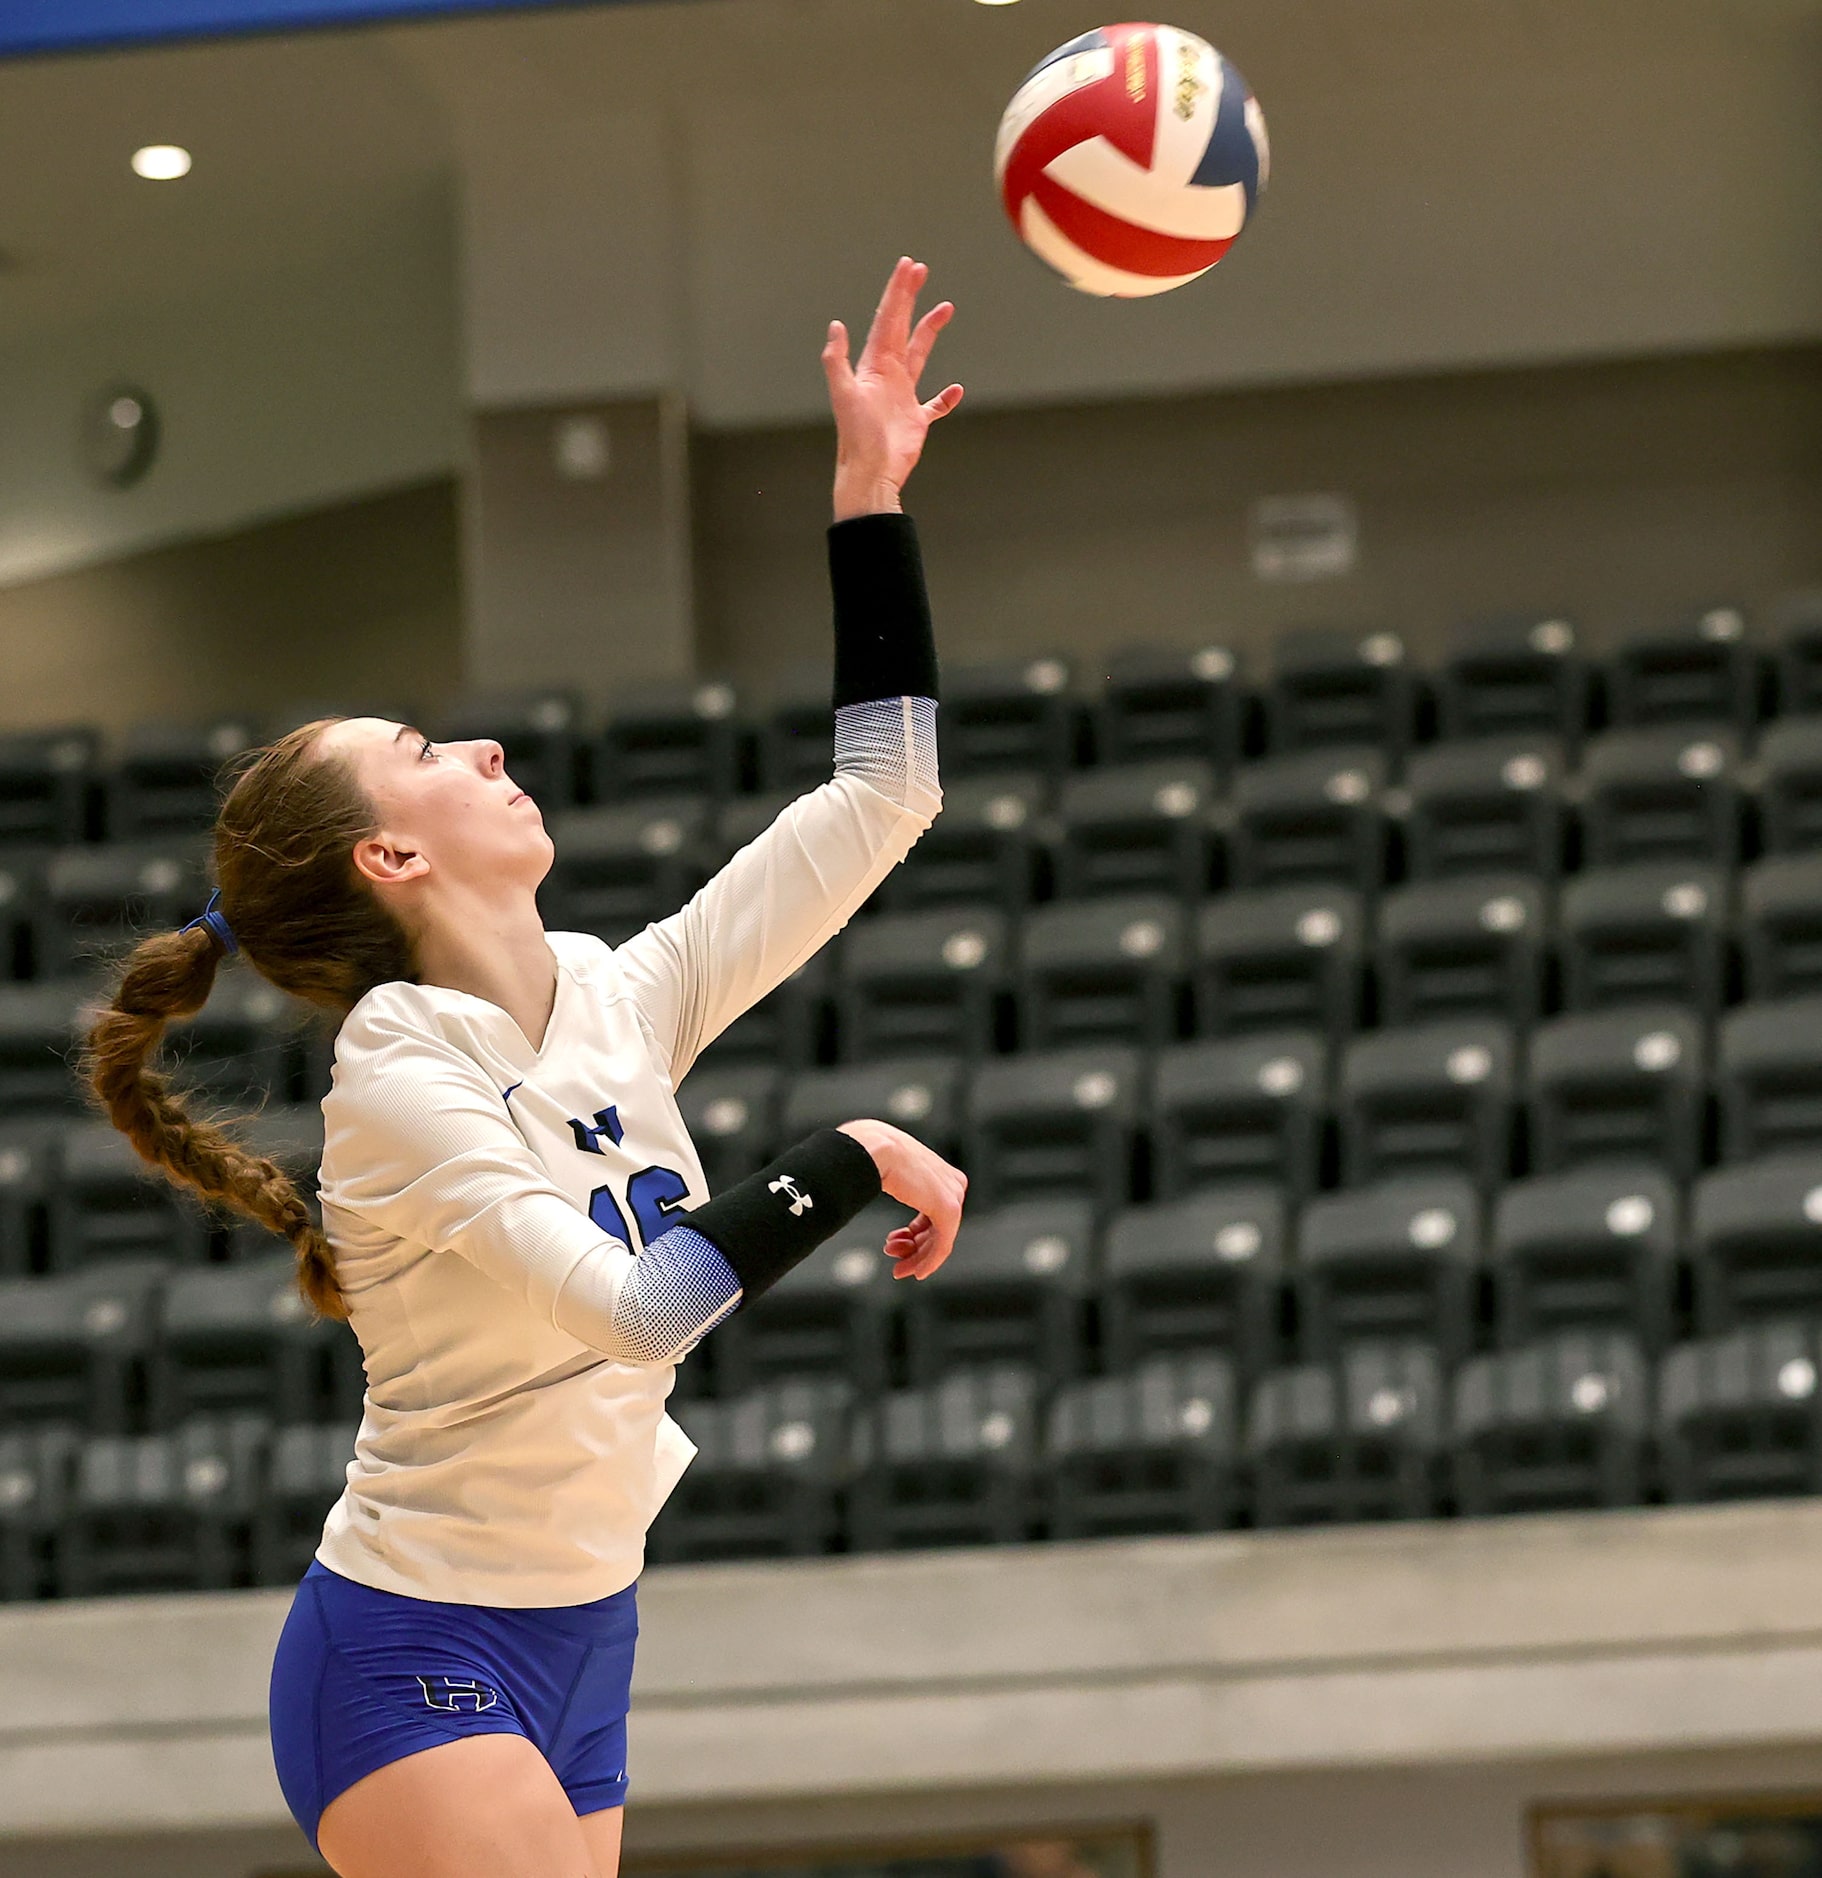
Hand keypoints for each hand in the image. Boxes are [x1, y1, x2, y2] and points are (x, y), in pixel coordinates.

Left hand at [822, 256, 963, 522]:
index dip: (897, 292)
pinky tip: (956, 389)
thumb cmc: (857, 437)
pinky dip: (946, 397)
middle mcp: (887, 376)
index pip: (887, 319)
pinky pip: (934, 404)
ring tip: (946, 308)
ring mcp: (902, 397)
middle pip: (902, 328)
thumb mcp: (844, 395)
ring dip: (930, 332)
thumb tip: (835, 326)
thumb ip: (837, 360)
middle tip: (920, 269)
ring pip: (919, 355)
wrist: (869, 474)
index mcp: (873, 365)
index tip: (908, 266)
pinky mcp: (916, 420)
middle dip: (910, 298)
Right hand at [837, 1118, 967, 1279]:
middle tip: (897, 1264)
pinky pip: (943, 1244)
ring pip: (940, 1239)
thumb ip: (897, 1183)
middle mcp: (952, 1183)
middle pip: (936, 1228)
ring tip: (898, 1267)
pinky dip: (930, 1261)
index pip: (932, 1214)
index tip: (894, 1245)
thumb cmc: (874, 1153)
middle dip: (914, 1249)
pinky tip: (917, 1272)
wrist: (875, 1148)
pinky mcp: (948, 1209)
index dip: (913, 1235)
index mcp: (939, 1172)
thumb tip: (880, 1189)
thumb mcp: (891, 1171)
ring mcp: (952, 1195)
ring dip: (918, 1258)